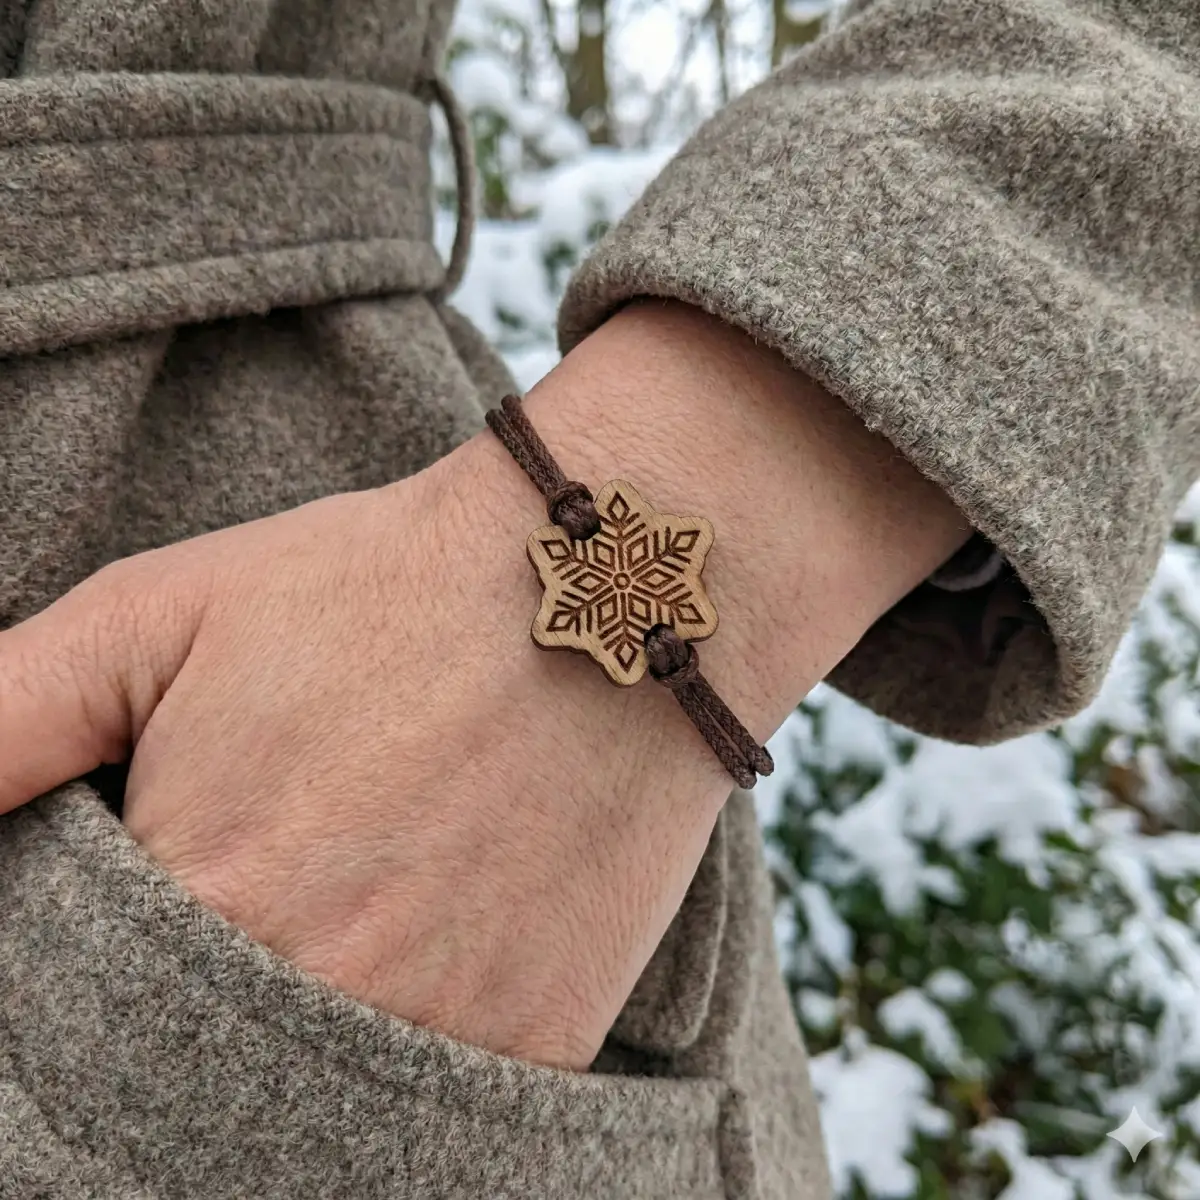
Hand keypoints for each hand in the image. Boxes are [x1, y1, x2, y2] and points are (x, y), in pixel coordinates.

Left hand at [0, 301, 969, 1069]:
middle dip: (206, 1002)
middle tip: (277, 887)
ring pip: (313, 1106)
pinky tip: (428, 938)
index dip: (113, 973)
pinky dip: (412, 1043)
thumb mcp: (162, 612)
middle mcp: (315, 995)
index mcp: (200, 899)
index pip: (84, 1029)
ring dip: (306, 1033)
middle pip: (200, 1075)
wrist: (610, 582)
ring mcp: (442, 1034)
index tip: (179, 895)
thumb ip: (2, 722)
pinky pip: (437, 1104)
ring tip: (350, 906)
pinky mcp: (540, 1044)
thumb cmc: (384, 586)